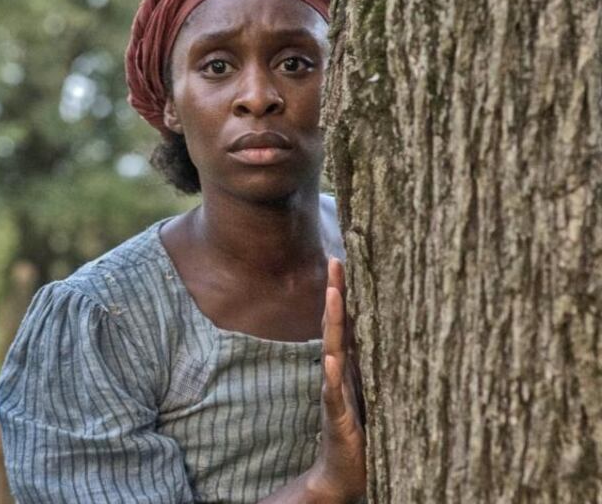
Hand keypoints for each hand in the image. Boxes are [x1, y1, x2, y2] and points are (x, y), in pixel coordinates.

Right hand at [307, 258, 365, 502]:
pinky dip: (330, 376)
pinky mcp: (336, 417)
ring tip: (332, 296)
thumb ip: (380, 368)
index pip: (347, 322)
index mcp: (351, 367)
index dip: (345, 293)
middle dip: (335, 293)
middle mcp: (339, 373)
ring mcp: (335, 393)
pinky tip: (329, 360)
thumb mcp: (377, 394)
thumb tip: (404, 338)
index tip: (344, 261)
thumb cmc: (364, 434)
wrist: (343, 473)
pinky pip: (332, 393)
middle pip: (335, 326)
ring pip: (332, 350)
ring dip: (331, 323)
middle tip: (334, 262)